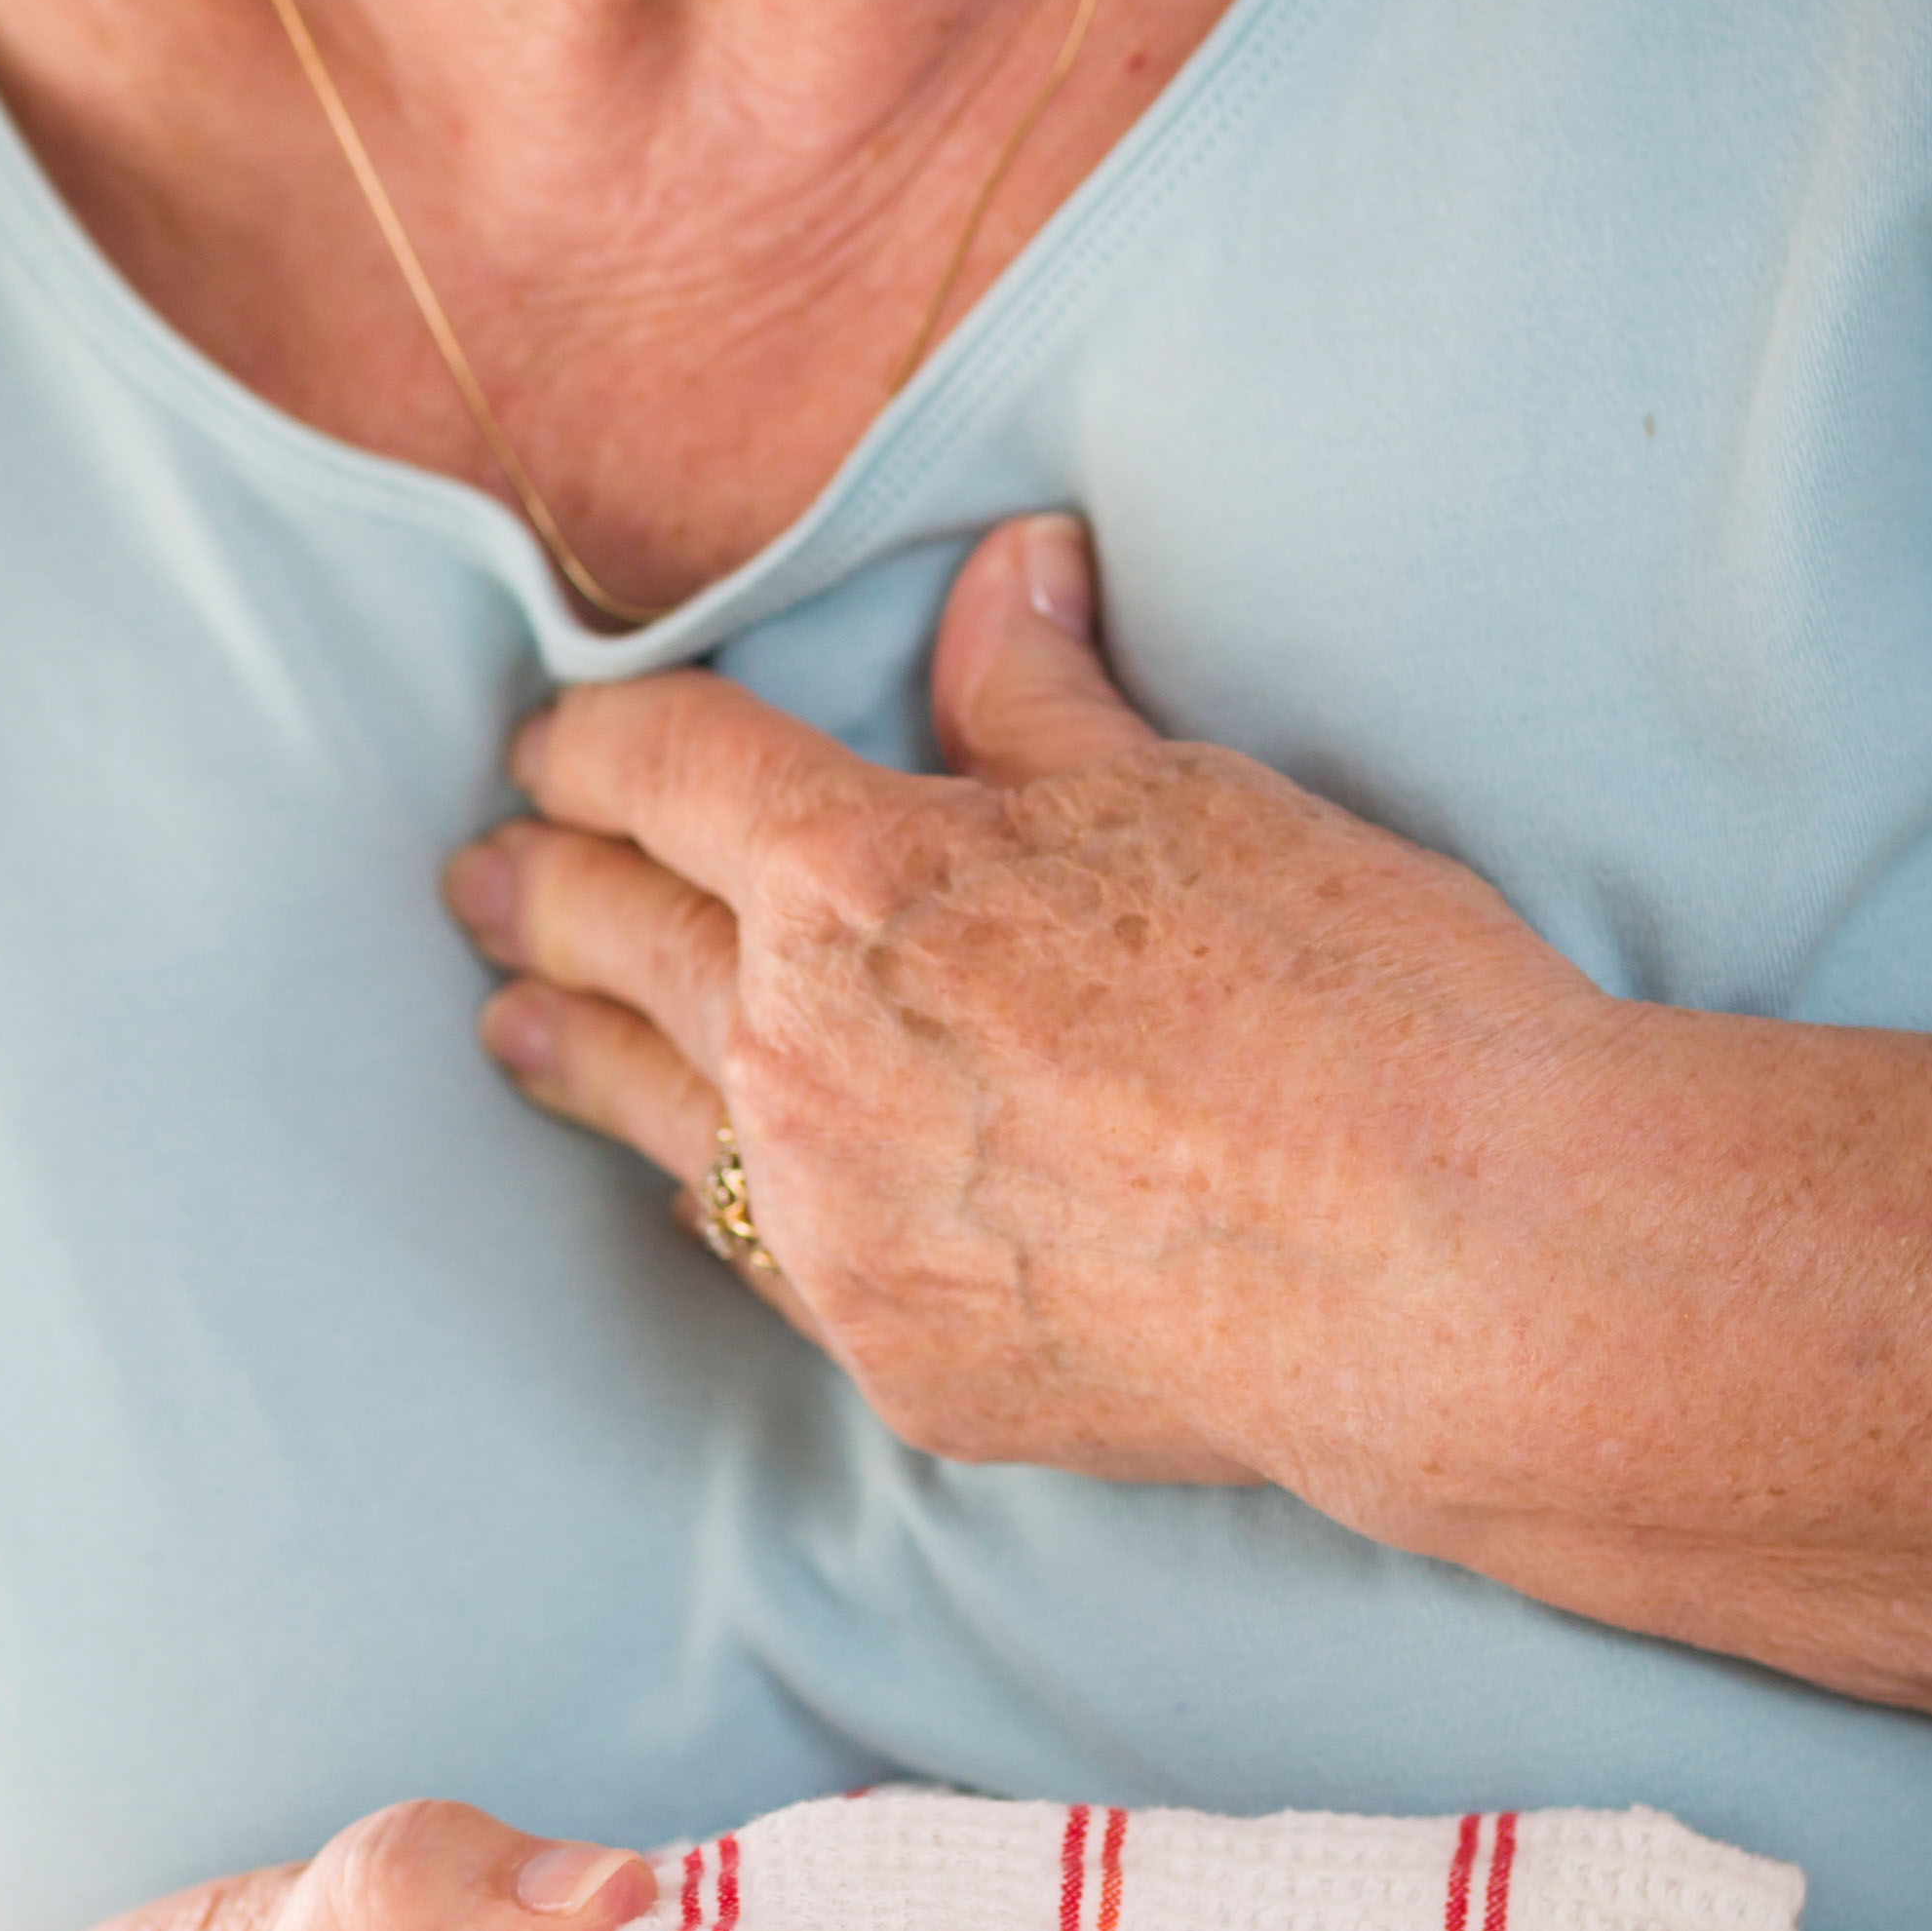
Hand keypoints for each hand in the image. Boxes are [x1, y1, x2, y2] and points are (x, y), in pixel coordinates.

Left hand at [441, 511, 1608, 1524]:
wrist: (1448, 1266)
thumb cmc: (1349, 996)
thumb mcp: (1190, 794)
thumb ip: (1041, 698)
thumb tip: (1002, 569)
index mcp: (858, 877)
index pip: (667, 769)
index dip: (596, 740)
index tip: (555, 739)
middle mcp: (798, 1052)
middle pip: (613, 935)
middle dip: (537, 886)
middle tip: (483, 874)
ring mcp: (834, 1225)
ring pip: (651, 1111)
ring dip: (570, 1044)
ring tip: (516, 1020)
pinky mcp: (893, 1360)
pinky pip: (757, 1252)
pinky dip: (709, 1189)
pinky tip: (689, 1178)